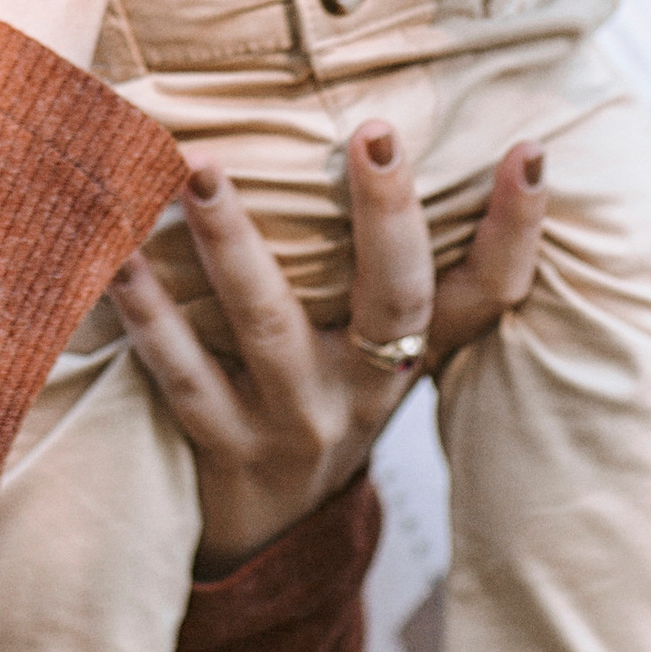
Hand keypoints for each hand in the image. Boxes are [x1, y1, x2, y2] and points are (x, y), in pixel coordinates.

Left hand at [114, 123, 548, 571]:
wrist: (267, 533)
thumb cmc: (323, 392)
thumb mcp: (374, 344)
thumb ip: (383, 262)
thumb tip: (382, 118)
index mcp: (414, 354)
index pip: (487, 291)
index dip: (518, 229)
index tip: (532, 150)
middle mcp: (367, 388)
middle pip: (396, 298)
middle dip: (388, 214)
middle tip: (373, 132)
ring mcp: (295, 421)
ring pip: (271, 327)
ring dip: (234, 245)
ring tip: (200, 171)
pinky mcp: (224, 449)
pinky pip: (184, 376)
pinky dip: (150, 315)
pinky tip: (118, 259)